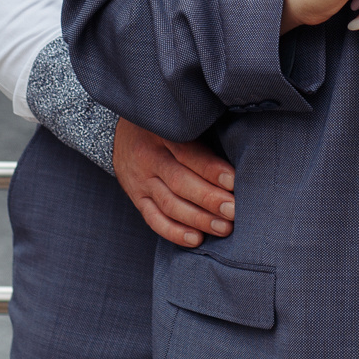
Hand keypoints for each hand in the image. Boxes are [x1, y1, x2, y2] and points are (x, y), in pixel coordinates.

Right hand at [112, 119, 235, 248]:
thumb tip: (240, 146)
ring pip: (169, 204)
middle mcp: (148, 158)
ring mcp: (140, 181)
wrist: (119, 133)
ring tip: (223, 227)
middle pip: (180, 183)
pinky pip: (154, 220)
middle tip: (233, 211)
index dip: (211, 169)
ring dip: (198, 219)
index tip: (234, 181)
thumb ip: (200, 131)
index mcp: (161, 133)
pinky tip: (196, 239)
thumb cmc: (164, 124)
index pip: (187, 153)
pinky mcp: (137, 198)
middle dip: (209, 199)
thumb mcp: (177, 118)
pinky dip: (175, 232)